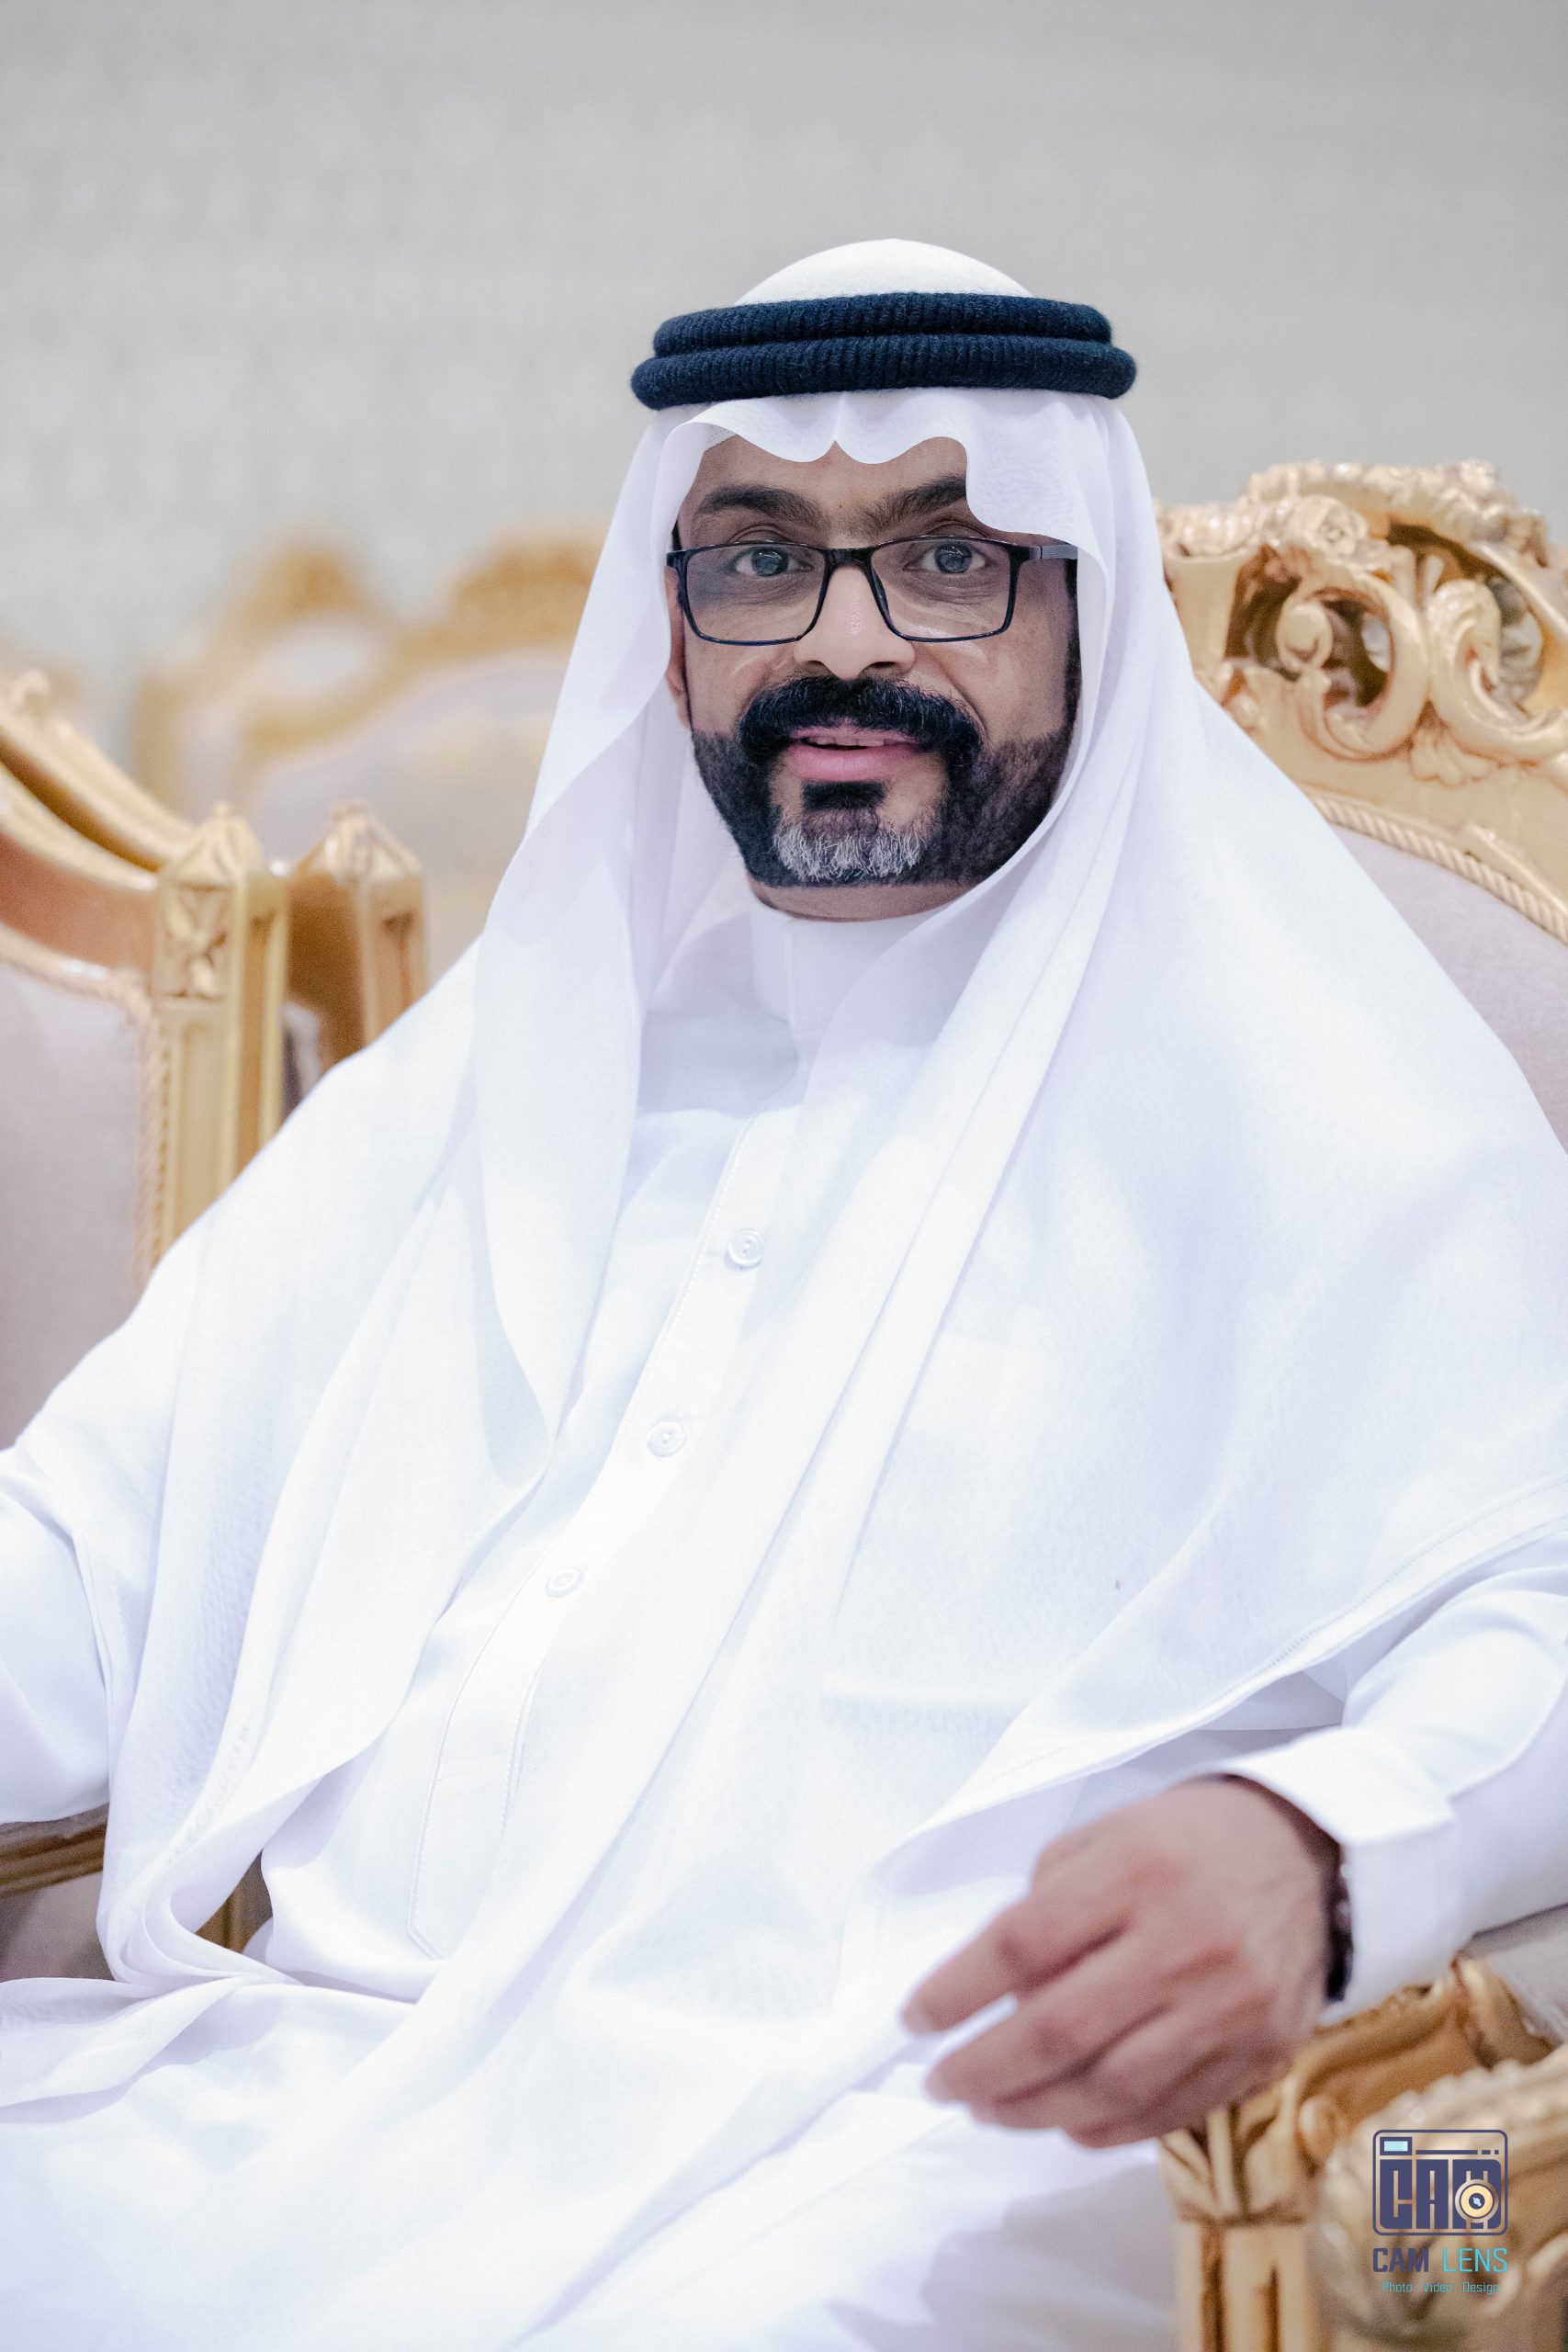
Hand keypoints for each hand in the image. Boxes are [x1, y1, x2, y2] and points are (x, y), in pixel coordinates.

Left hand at [901, 1777, 1337, 2145]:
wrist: (1317, 1858)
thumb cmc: (1192, 1840)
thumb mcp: (1109, 1834)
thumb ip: (1048, 1902)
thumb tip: (994, 1989)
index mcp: (1138, 1871)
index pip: (1024, 1944)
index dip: (957, 1990)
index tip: (914, 2019)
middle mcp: (1186, 1942)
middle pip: (1062, 2028)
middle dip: (984, 2067)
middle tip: (940, 2082)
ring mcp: (1229, 2008)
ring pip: (1112, 2087)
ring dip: (1034, 2110)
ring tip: (987, 2107)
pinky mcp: (1261, 2054)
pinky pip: (1168, 2112)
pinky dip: (1105, 2127)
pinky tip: (1062, 2120)